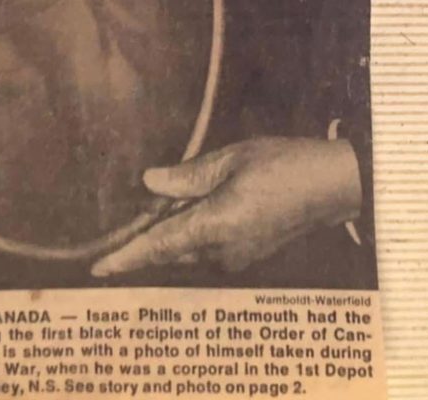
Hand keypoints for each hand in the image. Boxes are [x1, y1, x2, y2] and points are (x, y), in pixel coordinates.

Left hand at [91, 137, 361, 277]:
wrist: (330, 186)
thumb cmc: (282, 165)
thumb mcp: (230, 160)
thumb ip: (187, 176)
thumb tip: (150, 183)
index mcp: (214, 226)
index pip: (158, 245)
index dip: (126, 257)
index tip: (98, 267)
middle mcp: (221, 251)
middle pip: (169, 248)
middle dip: (149, 231)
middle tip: (138, 206)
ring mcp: (235, 257)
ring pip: (186, 248)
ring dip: (174, 227)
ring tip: (177, 193)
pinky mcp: (246, 254)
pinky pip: (206, 247)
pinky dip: (193, 229)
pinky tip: (199, 202)